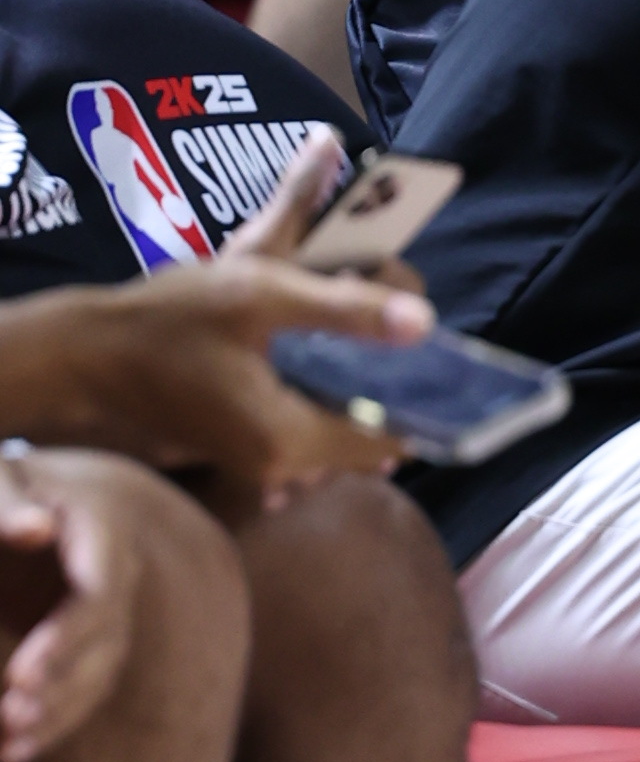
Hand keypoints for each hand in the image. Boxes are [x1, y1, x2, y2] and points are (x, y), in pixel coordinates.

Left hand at [0, 449, 165, 761]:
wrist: (43, 498)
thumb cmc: (12, 486)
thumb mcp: (1, 481)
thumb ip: (7, 503)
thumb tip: (36, 527)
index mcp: (103, 535)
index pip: (97, 595)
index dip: (65, 639)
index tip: (19, 674)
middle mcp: (117, 580)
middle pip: (104, 644)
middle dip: (60, 686)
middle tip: (12, 712)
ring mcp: (110, 617)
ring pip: (97, 677)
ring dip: (56, 716)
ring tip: (8, 741)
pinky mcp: (90, 645)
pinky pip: (82, 692)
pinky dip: (50, 726)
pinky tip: (9, 753)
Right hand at [6, 253, 431, 505]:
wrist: (86, 355)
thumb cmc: (167, 322)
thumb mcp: (261, 295)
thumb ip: (344, 310)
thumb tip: (422, 322)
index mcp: (291, 440)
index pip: (391, 438)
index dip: (422, 396)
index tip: (431, 350)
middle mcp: (281, 466)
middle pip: (369, 438)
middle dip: (388, 388)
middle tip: (388, 329)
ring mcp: (259, 464)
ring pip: (339, 433)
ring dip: (355, 390)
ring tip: (355, 331)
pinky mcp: (244, 449)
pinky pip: (308, 430)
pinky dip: (322, 395)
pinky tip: (316, 351)